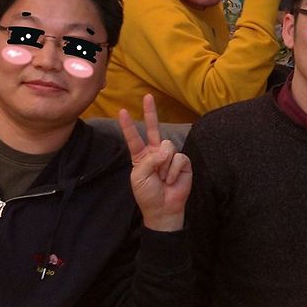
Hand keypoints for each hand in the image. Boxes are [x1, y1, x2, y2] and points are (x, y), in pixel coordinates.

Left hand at [120, 95, 190, 231]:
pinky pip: (178, 158)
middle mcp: (156, 153)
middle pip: (153, 129)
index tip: (122, 111)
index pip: (133, 138)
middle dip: (151, 113)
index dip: (128, 126)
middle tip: (148, 97)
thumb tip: (166, 150)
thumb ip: (149, 160)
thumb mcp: (139, 176)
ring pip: (168, 146)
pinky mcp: (183, 162)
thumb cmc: (148, 194)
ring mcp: (170, 157)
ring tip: (163, 178)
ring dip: (164, 164)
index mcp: (141, 156)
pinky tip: (172, 180)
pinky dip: (174, 170)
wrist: (164, 209)